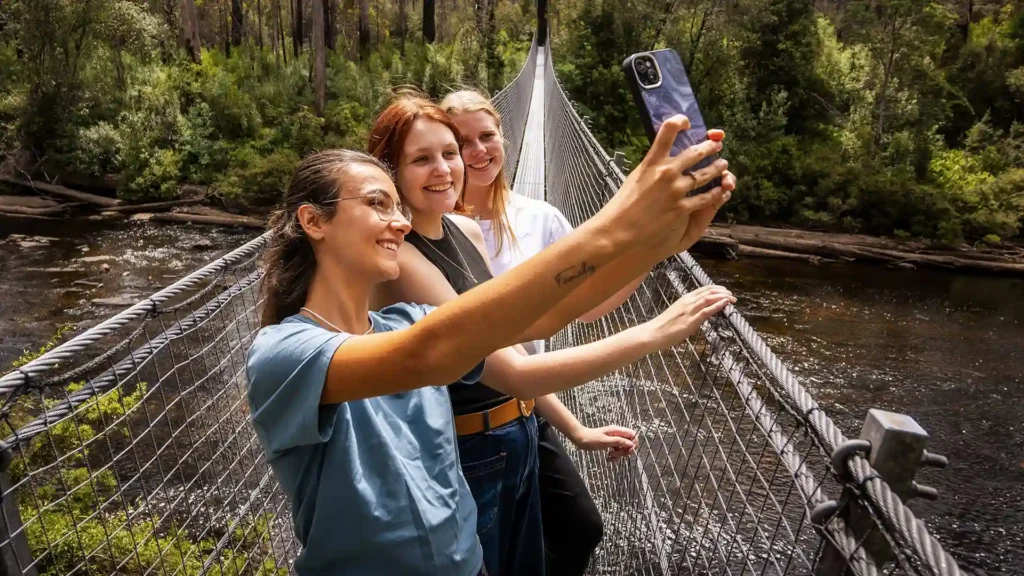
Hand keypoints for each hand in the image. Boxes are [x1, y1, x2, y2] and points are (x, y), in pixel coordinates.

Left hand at [570, 424, 639, 461]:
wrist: (580, 439)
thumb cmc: (592, 439)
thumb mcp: (606, 441)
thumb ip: (619, 442)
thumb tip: (631, 444)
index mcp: (617, 430)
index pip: (632, 434)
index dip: (634, 443)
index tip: (628, 451)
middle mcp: (617, 434)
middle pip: (629, 443)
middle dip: (624, 451)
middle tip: (615, 454)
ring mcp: (613, 439)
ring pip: (623, 448)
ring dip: (618, 455)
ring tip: (610, 456)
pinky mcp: (610, 444)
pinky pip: (617, 451)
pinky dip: (614, 456)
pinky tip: (608, 458)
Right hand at [597, 116, 730, 247]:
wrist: (619, 230)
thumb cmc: (623, 206)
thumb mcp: (635, 177)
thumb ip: (652, 166)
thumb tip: (663, 157)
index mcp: (651, 162)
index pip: (667, 131)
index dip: (679, 121)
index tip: (686, 122)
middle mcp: (666, 172)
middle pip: (695, 152)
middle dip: (709, 147)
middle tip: (716, 146)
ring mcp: (676, 190)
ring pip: (705, 174)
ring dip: (717, 168)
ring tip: (723, 166)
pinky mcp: (682, 208)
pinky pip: (706, 198)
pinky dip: (715, 193)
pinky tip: (721, 191)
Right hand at [642, 284, 735, 349]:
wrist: (653, 333)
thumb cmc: (663, 326)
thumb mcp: (677, 313)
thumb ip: (688, 310)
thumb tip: (699, 311)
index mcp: (684, 299)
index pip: (703, 289)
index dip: (716, 288)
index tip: (725, 291)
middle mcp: (688, 302)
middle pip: (708, 292)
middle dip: (722, 292)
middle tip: (732, 295)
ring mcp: (689, 311)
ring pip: (709, 298)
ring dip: (722, 297)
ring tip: (732, 299)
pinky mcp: (690, 321)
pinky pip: (706, 311)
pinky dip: (717, 305)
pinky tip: (725, 304)